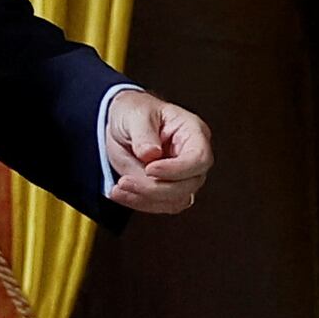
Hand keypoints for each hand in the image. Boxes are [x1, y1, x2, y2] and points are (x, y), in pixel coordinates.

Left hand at [102, 87, 212, 214]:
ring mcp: (182, 176)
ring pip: (176, 200)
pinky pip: (160, 205)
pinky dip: (139, 203)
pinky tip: (121, 192)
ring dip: (145, 199)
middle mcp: (192, 157)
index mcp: (193, 132)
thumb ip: (143, 133)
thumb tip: (151, 153)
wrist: (121, 123)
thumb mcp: (135, 115)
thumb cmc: (135, 112)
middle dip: (155, 188)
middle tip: (126, 180)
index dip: (176, 169)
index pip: (199, 158)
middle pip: (188, 185)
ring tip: (120, 187)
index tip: (149, 169)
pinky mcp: (168, 189)